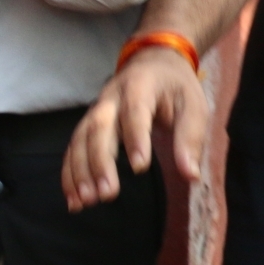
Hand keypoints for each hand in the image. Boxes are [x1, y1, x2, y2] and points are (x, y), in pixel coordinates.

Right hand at [61, 44, 210, 211]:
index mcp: (142, 85)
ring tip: (87, 202)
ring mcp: (96, 109)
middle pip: (99, 126)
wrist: (154, 63)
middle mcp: (112, 96)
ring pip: (80, 138)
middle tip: (107, 194)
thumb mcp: (194, 105)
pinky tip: (74, 200)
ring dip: (80, 171)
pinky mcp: (88, 124)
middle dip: (100, 161)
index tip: (140, 167)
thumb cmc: (176, 87)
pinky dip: (70, 174)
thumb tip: (191, 176)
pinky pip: (73, 148)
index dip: (135, 137)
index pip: (135, 111)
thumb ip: (191, 138)